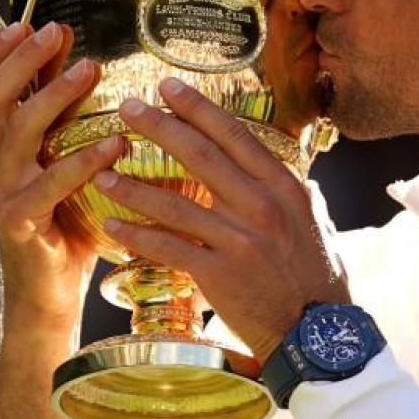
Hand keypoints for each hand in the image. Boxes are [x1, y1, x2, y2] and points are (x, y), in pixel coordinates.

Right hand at [0, 22, 122, 331]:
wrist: (46, 290)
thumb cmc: (62, 218)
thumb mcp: (56, 156)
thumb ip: (59, 113)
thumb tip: (75, 53)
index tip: (26, 22)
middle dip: (22, 59)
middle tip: (57, 32)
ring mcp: (4, 192)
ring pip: (19, 132)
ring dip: (55, 95)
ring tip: (93, 69)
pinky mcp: (24, 222)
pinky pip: (50, 184)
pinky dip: (84, 160)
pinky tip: (116, 143)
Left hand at [94, 77, 348, 364]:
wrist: (317, 331)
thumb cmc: (317, 274)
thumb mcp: (314, 219)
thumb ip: (291, 189)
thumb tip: (278, 165)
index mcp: (283, 186)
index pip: (234, 135)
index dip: (198, 108)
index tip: (168, 87)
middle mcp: (260, 205)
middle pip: (200, 155)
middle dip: (159, 126)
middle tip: (127, 107)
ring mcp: (238, 239)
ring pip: (174, 202)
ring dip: (133, 185)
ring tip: (101, 170)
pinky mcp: (217, 273)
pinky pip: (167, 247)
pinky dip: (136, 234)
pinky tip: (111, 223)